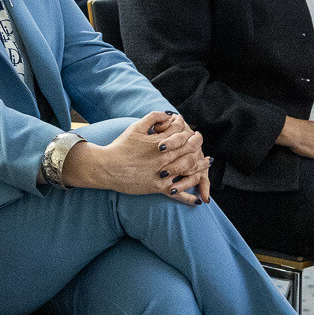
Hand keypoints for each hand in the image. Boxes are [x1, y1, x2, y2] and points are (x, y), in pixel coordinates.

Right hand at [61, 111, 211, 204]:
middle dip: (197, 142)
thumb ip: (153, 118)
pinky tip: (198, 200)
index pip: (179, 131)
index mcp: (159, 142)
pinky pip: (177, 193)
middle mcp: (164, 158)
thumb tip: (168, 114)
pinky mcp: (157, 187)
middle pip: (189, 148)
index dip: (184, 125)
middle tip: (199, 139)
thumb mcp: (136, 127)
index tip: (185, 124)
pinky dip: (188, 197)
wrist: (107, 167)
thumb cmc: (120, 146)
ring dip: (200, 165)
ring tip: (207, 162)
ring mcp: (162, 174)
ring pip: (188, 169)